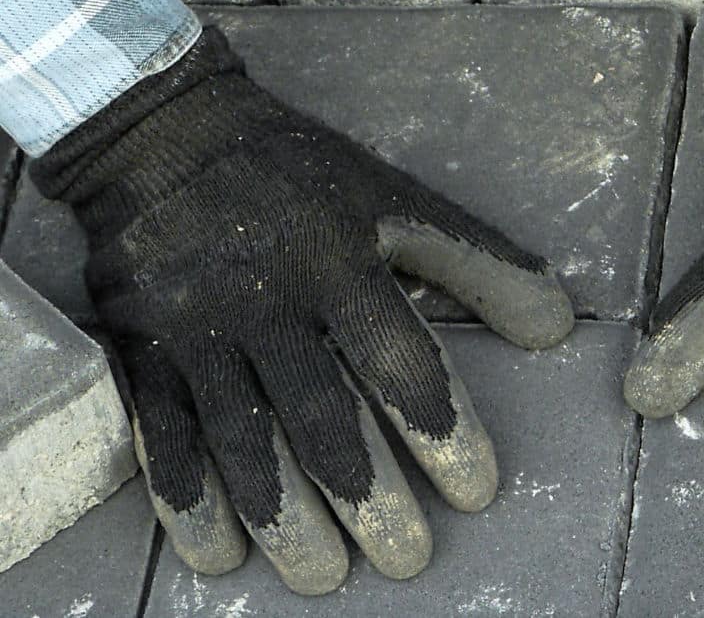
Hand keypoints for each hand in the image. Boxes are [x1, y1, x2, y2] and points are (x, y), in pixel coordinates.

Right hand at [32, 28, 575, 594]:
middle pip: (324, 417)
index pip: (402, 362)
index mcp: (342, 262)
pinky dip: (190, 504)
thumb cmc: (301, 177)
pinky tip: (221, 558)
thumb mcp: (398, 200)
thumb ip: (480, 265)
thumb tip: (557, 328)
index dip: (444, 432)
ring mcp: (198, 329)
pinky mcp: (139, 349)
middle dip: (370, 497)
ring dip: (286, 519)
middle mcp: (270, 301)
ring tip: (325, 577)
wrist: (165, 136)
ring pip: (244, 442)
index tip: (479, 492)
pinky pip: (162, 438)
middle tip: (408, 560)